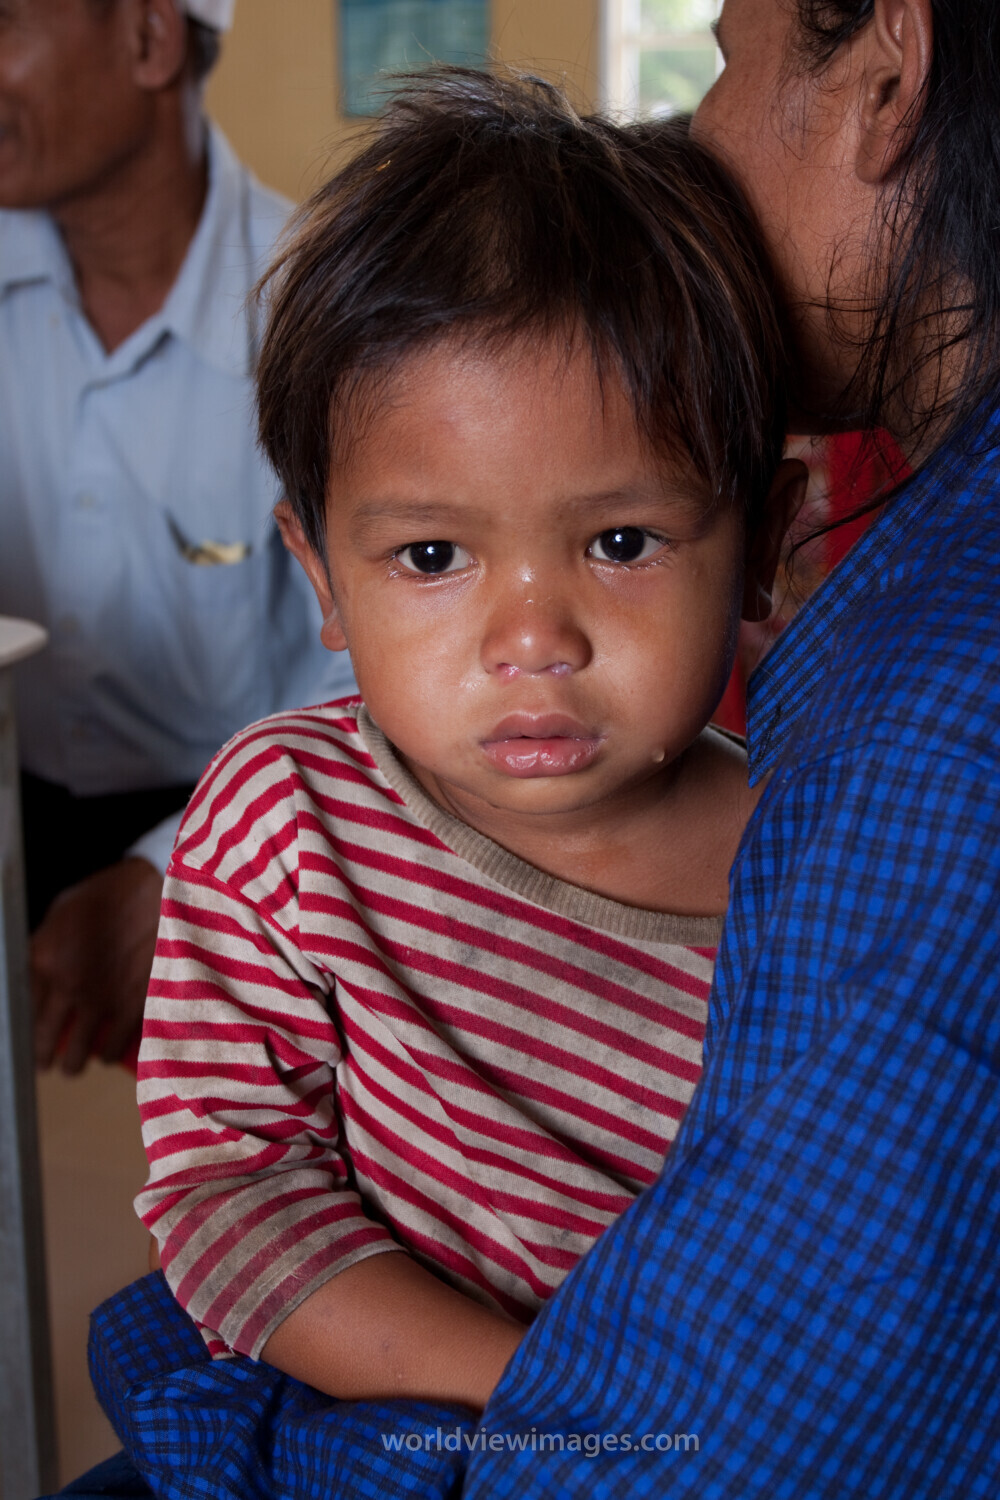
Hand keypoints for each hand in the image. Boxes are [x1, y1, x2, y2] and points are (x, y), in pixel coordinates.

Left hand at [31, 857, 163, 1073]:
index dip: (22, 1028)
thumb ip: (44, 944)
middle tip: (46, 1061)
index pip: (20, 1010)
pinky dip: (111, 1053)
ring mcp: (102, 1000)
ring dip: (76, 1062)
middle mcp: (68, 984)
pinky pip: (115, 1047)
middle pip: (43, 1041)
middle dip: (43, 1056)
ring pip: (78, 1056)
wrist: (163, 890)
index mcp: (44, 957)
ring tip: (77, 1063)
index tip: (27, 1035)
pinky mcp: (134, 1008)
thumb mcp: (64, 910)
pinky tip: (109, 1052)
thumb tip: (31, 972)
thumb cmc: (112, 894)